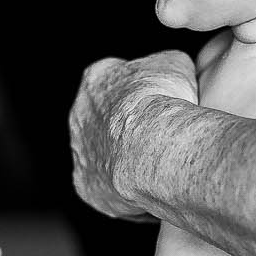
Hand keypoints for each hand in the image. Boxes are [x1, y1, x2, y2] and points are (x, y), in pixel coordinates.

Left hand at [68, 51, 197, 221]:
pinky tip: (152, 189)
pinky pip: (109, 190)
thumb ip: (167, 65)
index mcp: (96, 79)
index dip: (144, 93)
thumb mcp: (176, 64)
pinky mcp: (86, 187)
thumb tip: (172, 71)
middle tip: (162, 138)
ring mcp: (80, 153)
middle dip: (131, 129)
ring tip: (159, 166)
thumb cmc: (164, 102)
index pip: (117, 81)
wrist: (153, 145)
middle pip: (107, 122)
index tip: (162, 103)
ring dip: (127, 161)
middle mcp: (79, 115)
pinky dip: (128, 191)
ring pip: (105, 157)